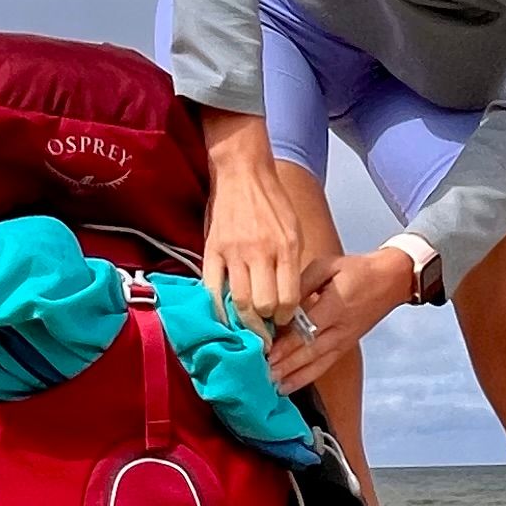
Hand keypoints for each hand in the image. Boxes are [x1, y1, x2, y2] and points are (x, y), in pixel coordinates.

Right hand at [200, 111, 308, 332]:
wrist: (243, 173)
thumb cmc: (272, 203)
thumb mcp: (294, 229)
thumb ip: (291, 263)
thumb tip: (288, 300)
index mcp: (286, 247)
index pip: (288, 298)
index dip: (286, 318)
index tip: (283, 322)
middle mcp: (261, 252)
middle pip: (264, 305)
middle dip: (266, 324)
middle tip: (266, 332)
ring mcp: (234, 252)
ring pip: (239, 302)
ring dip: (244, 322)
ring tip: (248, 330)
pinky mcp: (212, 250)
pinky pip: (212, 289)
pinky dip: (218, 310)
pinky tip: (224, 319)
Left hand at [267, 247, 409, 393]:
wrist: (391, 281)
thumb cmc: (357, 271)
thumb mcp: (328, 266)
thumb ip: (302, 283)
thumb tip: (278, 301)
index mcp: (335, 306)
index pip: (307, 328)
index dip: (286, 342)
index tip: (266, 351)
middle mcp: (339, 329)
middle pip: (309, 351)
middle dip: (285, 365)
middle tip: (262, 374)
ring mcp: (343, 342)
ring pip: (316, 364)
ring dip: (293, 376)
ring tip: (271, 386)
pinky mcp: (344, 348)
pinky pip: (323, 367)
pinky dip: (304, 379)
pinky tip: (287, 387)